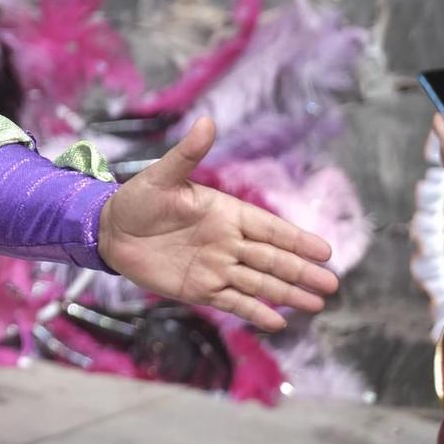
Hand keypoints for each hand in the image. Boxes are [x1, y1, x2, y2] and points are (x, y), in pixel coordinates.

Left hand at [98, 116, 339, 331]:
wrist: (111, 231)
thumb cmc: (138, 198)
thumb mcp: (163, 176)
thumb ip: (188, 154)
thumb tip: (206, 121)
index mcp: (225, 213)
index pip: (268, 228)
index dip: (296, 239)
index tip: (325, 250)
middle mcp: (227, 242)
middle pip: (272, 258)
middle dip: (301, 270)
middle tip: (333, 283)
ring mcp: (216, 267)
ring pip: (259, 282)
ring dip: (287, 293)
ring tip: (317, 303)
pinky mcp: (201, 289)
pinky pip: (234, 301)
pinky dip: (255, 311)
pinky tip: (278, 322)